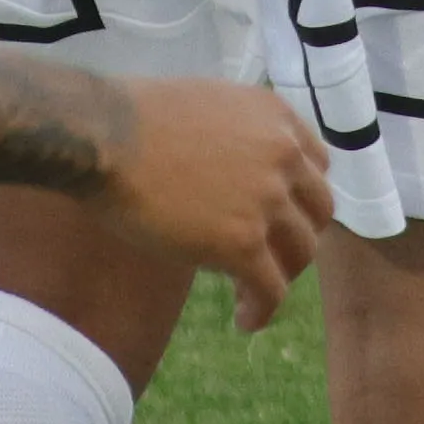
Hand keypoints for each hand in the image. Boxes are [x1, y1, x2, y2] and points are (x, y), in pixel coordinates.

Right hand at [84, 77, 338, 330]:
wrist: (105, 136)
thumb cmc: (134, 115)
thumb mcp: (208, 103)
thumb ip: (238, 134)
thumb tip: (234, 168)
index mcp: (275, 116)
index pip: (317, 165)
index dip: (300, 196)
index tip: (281, 217)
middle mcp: (283, 154)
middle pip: (318, 211)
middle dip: (296, 238)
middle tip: (270, 258)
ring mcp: (267, 199)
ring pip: (301, 253)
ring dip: (281, 276)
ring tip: (252, 295)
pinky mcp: (244, 242)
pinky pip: (271, 289)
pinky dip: (261, 309)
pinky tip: (243, 320)